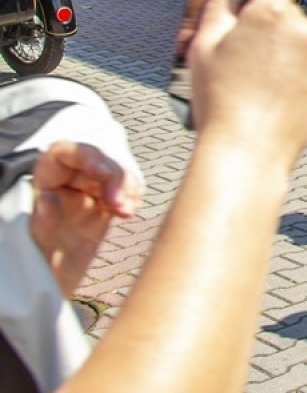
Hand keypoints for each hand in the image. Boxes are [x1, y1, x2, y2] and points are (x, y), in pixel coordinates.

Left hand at [28, 140, 143, 296]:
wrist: (49, 291)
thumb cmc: (36, 267)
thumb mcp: (35, 246)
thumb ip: (40, 223)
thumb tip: (47, 199)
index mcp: (44, 181)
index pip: (64, 152)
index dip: (88, 156)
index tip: (105, 173)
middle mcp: (68, 180)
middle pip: (98, 159)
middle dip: (115, 176)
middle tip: (120, 204)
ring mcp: (90, 191)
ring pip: (117, 171)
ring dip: (128, 186)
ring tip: (126, 212)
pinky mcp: (106, 204)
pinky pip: (127, 189)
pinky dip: (133, 197)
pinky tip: (128, 212)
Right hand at [185, 0, 306, 175]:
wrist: (247, 149)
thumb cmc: (221, 101)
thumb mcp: (203, 44)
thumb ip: (218, 2)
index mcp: (272, 13)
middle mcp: (304, 29)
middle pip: (287, 12)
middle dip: (267, 24)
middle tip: (241, 50)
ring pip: (302, 40)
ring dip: (285, 49)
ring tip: (257, 78)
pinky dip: (299, 73)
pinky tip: (274, 92)